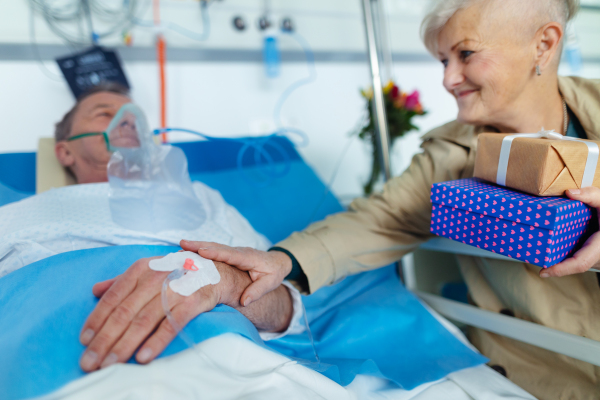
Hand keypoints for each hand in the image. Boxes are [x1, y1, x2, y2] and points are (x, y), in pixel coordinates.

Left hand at [79, 256, 242, 371]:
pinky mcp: (193, 302)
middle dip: (104, 340)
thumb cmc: (177, 273)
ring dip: (124, 345)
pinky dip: (155, 342)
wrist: (216, 271)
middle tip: (89, 362)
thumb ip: (121, 281)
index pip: (112, 298)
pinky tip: (142, 357)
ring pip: (143, 321)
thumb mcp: (148, 270)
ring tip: (110, 365)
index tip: (84, 341)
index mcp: (141, 269)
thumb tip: (95, 291)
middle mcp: (155, 278)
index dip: (96, 320)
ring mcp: (175, 290)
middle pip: (124, 313)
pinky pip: (171, 325)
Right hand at [180, 240, 291, 306]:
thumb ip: (257, 291)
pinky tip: (188, 252)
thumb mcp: (271, 282)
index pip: (230, 254)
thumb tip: (244, 301)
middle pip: (217, 247)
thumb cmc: (274, 272)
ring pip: (213, 247)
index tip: (201, 251)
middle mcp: (238, 252)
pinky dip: (201, 250)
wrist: (278, 261)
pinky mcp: (229, 254)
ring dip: (197, 246)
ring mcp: (233, 251)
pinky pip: (214, 251)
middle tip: (182, 244)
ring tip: (180, 246)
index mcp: (248, 258)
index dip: (216, 252)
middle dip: (199, 245)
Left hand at [541, 187, 599, 277]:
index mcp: (599, 246)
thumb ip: (591, 195)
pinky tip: (551, 249)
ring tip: (540, 256)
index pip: (580, 263)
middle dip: (555, 267)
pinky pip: (577, 256)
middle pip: (574, 265)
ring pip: (575, 261)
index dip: (561, 269)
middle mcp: (597, 254)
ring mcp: (595, 255)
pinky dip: (564, 254)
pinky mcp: (591, 252)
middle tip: (536, 263)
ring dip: (559, 261)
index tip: (543, 272)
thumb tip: (569, 193)